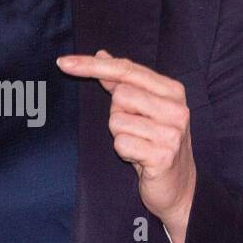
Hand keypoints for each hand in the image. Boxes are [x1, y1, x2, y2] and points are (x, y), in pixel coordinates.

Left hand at [55, 49, 196, 242]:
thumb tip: (101, 54)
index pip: (126, 69)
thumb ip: (124, 82)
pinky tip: (140, 159)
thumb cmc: (156, 145)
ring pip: (117, 120)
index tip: (63, 62)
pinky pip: (121, 143)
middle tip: (136, 130)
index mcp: (172, 90)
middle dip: (117, 113)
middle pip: (119, 94)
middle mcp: (176, 108)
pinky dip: (124, 152)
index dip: (92, 66)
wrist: (179, 187)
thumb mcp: (143, 110)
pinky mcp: (163, 155)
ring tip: (139, 145)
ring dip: (120, 135)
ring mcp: (172, 132)